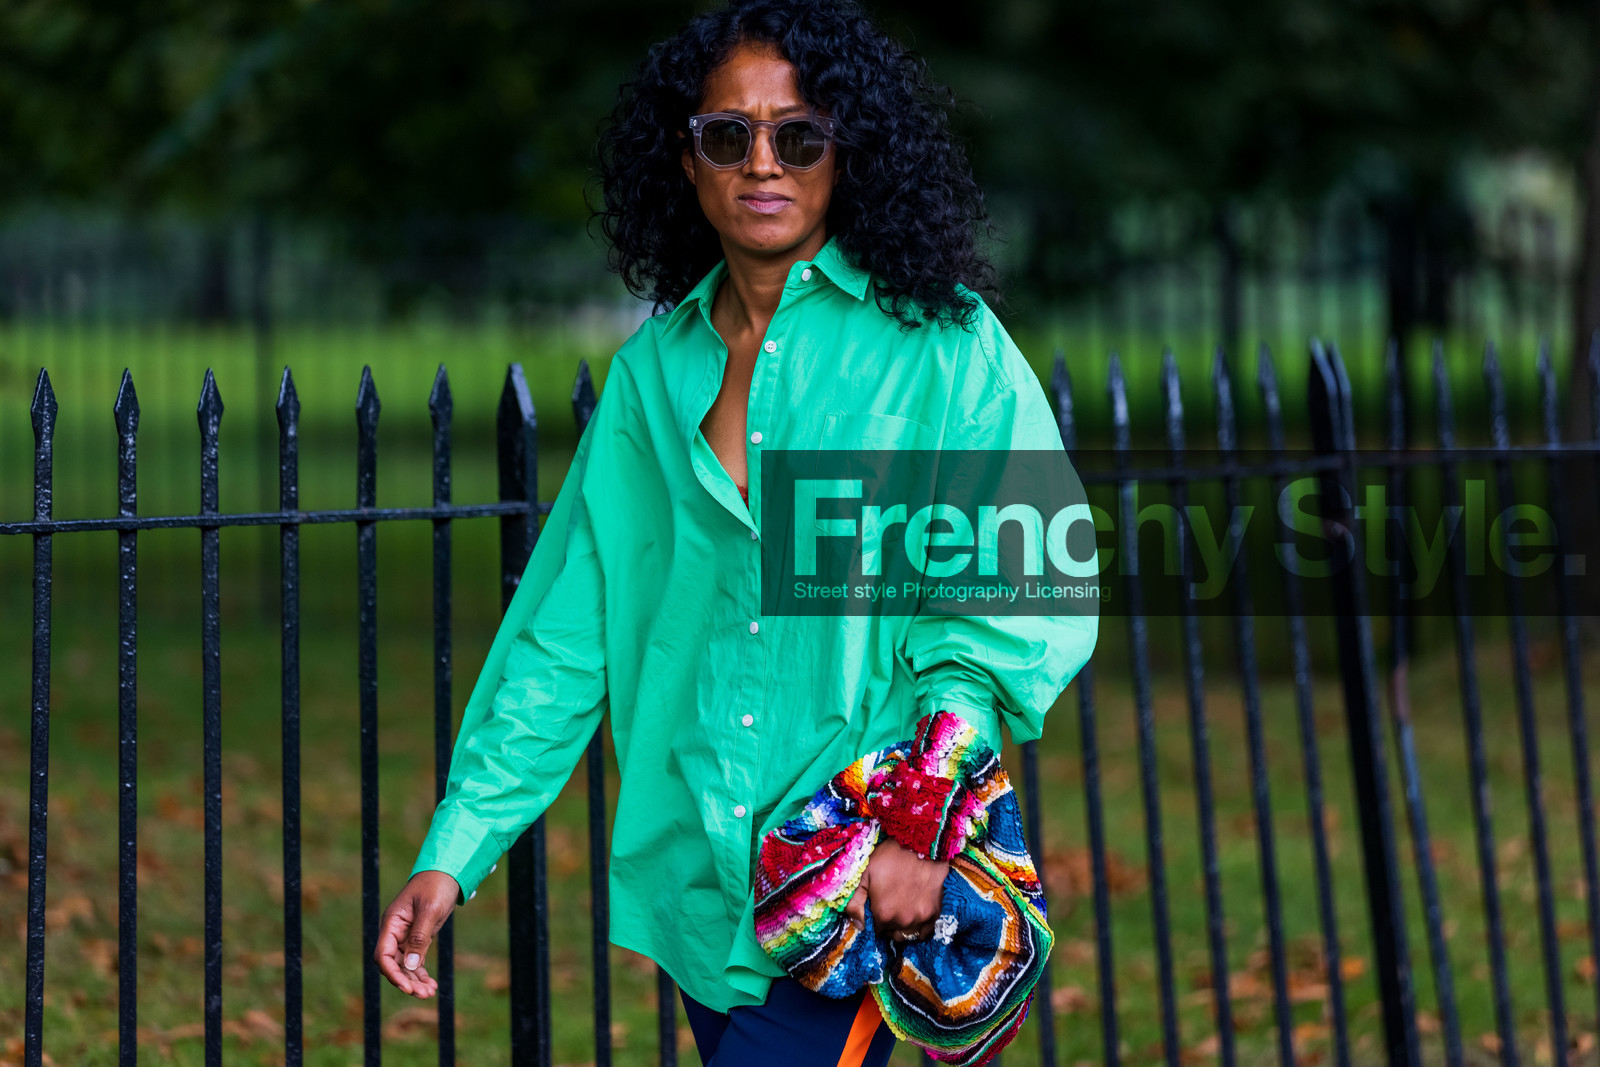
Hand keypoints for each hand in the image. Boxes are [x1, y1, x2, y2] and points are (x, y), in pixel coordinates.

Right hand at [374, 870, 460, 997]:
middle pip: (392, 964)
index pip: (382, 955)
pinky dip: (421, 973)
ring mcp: (405, 935)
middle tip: (424, 994)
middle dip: (406, 981)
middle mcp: (395, 932)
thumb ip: (419, 937)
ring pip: (404, 965)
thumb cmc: (436, 886)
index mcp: (391, 923)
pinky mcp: (417, 938)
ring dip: (414, 980)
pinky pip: (415, 960)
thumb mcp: (430, 910)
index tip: (407, 987)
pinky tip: (432, 985)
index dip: (392, 973)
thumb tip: (409, 966)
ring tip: (430, 993)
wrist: (447, 872)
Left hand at [844, 837, 948, 943]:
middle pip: (892, 934)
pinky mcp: (935, 912)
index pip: (875, 930)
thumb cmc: (890, 856)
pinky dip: (919, 927)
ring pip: (908, 934)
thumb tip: (858, 925)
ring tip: (902, 909)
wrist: (920, 844)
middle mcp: (902, 920)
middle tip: (889, 906)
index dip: (875, 919)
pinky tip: (915, 914)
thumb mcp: (864, 874)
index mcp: (883, 913)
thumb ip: (854, 903)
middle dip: (888, 924)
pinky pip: (925, 931)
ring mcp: (920, 918)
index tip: (877, 907)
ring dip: (903, 926)